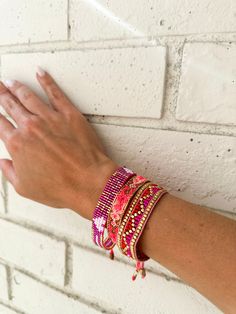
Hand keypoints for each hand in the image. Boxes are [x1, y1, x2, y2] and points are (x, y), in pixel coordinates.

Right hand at [0, 68, 118, 219]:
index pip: (0, 123)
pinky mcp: (69, 114)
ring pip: (29, 96)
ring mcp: (50, 118)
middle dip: (2, 94)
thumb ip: (9, 172)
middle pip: (11, 105)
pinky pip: (55, 92)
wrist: (87, 182)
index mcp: (17, 144)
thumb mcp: (25, 187)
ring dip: (18, 86)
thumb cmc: (58, 188)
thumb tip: (3, 162)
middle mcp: (30, 127)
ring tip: (11, 81)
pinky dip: (46, 80)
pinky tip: (40, 72)